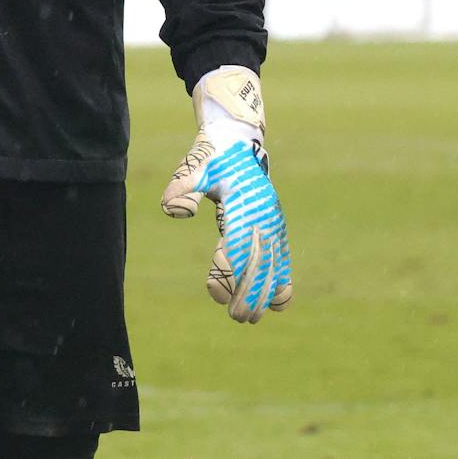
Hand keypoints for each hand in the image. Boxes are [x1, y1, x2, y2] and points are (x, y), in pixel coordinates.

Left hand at [161, 66, 292, 322]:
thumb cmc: (211, 157)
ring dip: (265, 292)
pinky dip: (283, 279)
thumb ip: (183, 188)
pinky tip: (279, 303)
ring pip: (274, 264)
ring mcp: (273, 222)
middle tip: (238, 317)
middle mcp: (262, 216)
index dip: (230, 270)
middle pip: (259, 261)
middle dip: (250, 292)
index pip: (238, 245)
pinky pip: (283, 257)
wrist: (238, 141)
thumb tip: (174, 210)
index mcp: (242, 204)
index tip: (216, 292)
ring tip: (252, 317)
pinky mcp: (276, 226)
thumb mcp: (193, 167)